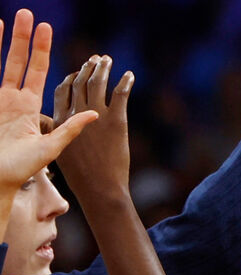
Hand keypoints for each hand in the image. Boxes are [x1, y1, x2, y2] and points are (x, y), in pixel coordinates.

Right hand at [0, 10, 96, 192]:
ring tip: (13, 17)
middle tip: (28, 14)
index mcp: (29, 108)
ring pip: (0, 63)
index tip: (48, 31)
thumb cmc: (22, 169)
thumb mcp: (51, 148)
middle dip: (24, 39)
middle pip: (18, 62)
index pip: (37, 72)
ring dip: (6, 40)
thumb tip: (98, 115)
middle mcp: (11, 100)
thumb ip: (71, 129)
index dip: (41, 52)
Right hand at [54, 55, 133, 208]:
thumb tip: (51, 122)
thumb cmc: (83, 176)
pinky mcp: (116, 121)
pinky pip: (120, 94)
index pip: (63, 89)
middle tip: (96, 60)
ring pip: (97, 82)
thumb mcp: (61, 152)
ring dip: (103, 68)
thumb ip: (57, 132)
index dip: (71, 77)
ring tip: (108, 60)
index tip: (79, 71)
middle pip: (79, 81)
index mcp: (60, 120)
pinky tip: (129, 75)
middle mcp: (76, 113)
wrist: (100, 188)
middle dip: (87, 67)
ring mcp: (96, 115)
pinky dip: (124, 82)